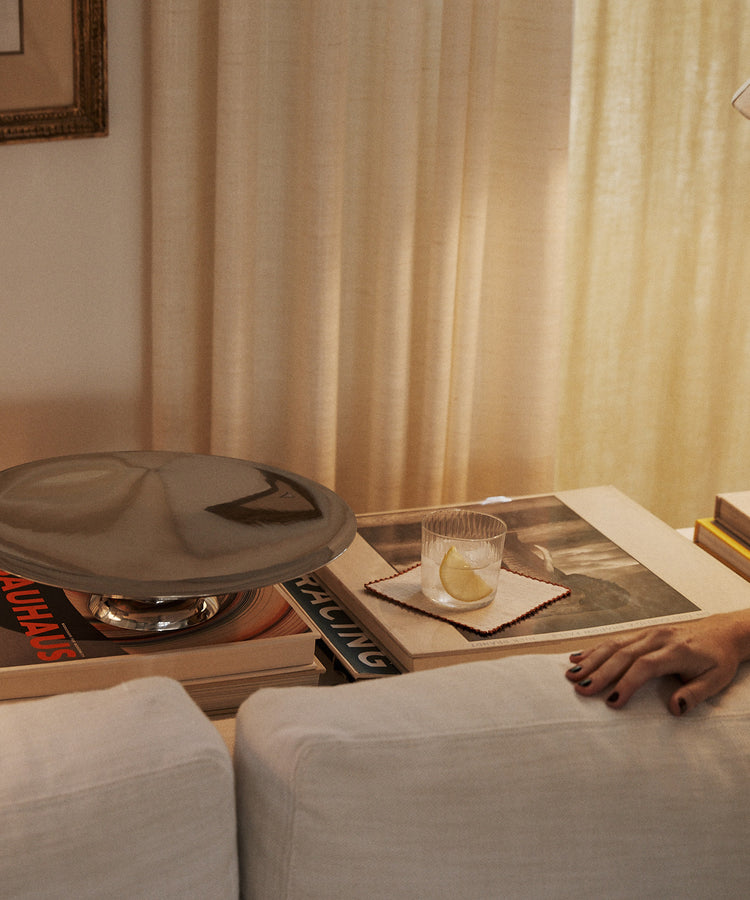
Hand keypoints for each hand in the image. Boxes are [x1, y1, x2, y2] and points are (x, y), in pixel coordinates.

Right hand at [565, 611, 749, 714]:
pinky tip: (578, 657)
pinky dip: (595, 649)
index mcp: (676, 650)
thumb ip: (695, 694)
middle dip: (600, 672)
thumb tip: (674, 708)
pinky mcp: (642, 633)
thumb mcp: (716, 680)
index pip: (645, 666)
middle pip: (623, 654)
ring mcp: (647, 633)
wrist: (723, 632)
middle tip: (581, 688)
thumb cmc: (718, 658)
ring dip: (591, 659)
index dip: (627, 683)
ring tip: (572, 674)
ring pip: (614, 645)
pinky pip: (615, 640)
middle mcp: (657, 638)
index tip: (612, 701)